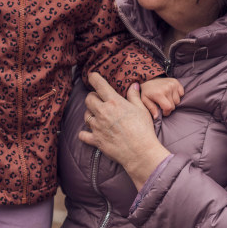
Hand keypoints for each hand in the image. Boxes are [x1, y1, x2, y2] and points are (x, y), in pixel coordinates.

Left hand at [79, 72, 170, 189]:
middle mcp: (103, 112)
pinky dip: (84, 133)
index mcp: (114, 102)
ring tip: (98, 116)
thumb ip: (134, 96)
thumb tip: (134, 85)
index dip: (94, 78)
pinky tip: (90, 132)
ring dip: (90, 113)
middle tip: (99, 100)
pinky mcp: (96, 140)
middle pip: (88, 99)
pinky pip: (83, 134)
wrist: (140, 151)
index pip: (99, 85)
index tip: (92, 76)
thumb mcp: (142, 109)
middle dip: (92, 97)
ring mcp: (97, 126)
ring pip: (85, 115)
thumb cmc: (143, 129)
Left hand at [140, 77, 183, 116]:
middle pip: (174, 105)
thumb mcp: (145, 100)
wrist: (150, 78)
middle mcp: (167, 88)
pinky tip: (171, 94)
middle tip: (163, 104)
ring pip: (178, 100)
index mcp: (159, 94)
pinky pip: (181, 93)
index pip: (168, 107)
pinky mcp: (176, 82)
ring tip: (167, 98)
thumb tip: (156, 117)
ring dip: (173, 102)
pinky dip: (177, 95)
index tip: (163, 111)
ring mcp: (173, 85)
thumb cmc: (147, 91)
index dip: (166, 112)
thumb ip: (151, 108)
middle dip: (169, 107)